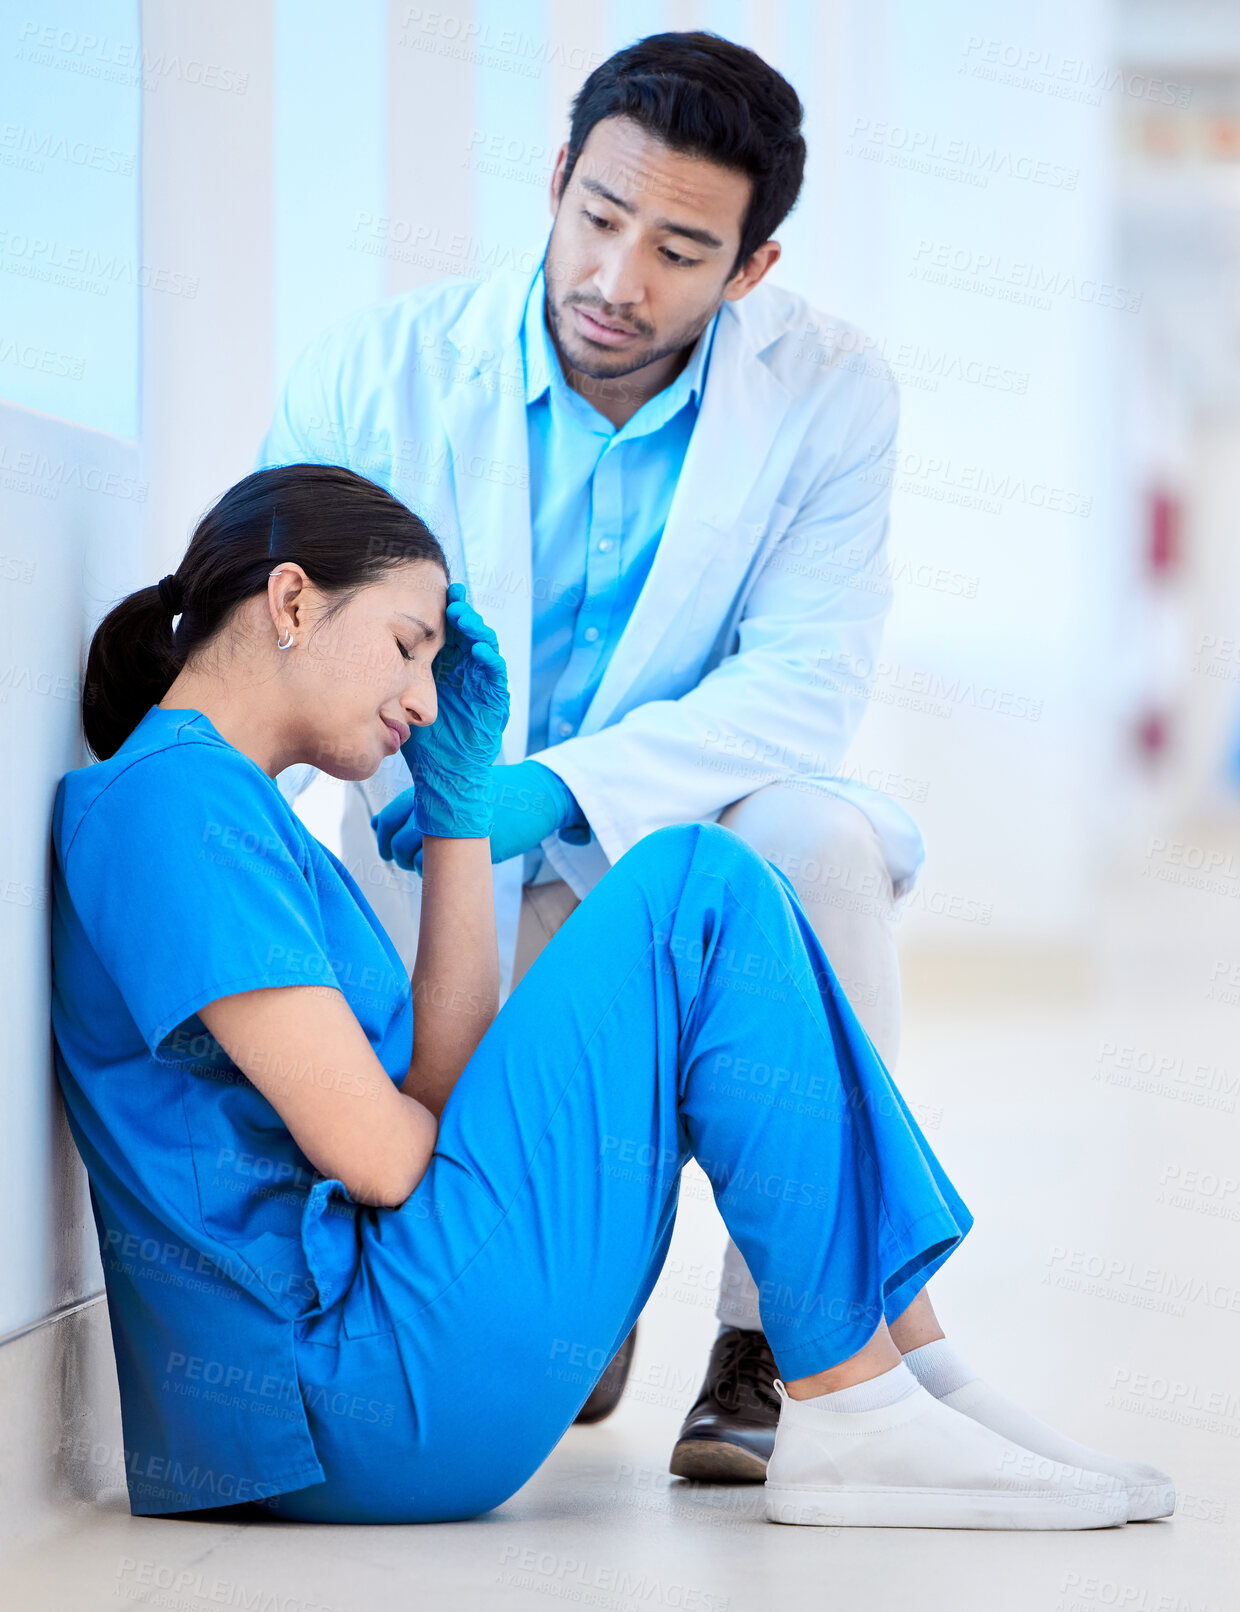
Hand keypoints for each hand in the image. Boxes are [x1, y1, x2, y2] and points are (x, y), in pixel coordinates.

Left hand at [371, 760, 590, 872]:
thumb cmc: (489, 796)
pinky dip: (432, 872)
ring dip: (412, 865)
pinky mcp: (470, 844)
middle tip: (406, 860)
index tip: (386, 850)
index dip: (382, 838)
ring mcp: (453, 825)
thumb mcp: (452, 794)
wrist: (531, 797)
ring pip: (412, 855)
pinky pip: (435, 866)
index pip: (388, 817)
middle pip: (397, 840)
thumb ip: (414, 806)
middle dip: (396, 855)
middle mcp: (437, 804)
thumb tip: (377, 825)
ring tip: (426, 864)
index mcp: (431, 789)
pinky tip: (445, 867)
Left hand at [399, 583, 508, 838]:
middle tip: (452, 596)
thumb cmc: (423, 743)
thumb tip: (352, 654)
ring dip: (477, 631)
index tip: (433, 590)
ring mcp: (483, 686)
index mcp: (446, 668)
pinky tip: (481, 652)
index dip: (442, 611)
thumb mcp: (401, 705)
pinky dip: (491, 662)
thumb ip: (389, 681)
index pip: (446, 632)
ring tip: (465, 618)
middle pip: (467, 633)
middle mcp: (466, 672)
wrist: (445, 778)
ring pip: (485, 648)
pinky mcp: (495, 704)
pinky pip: (496, 678)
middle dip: (462, 612)